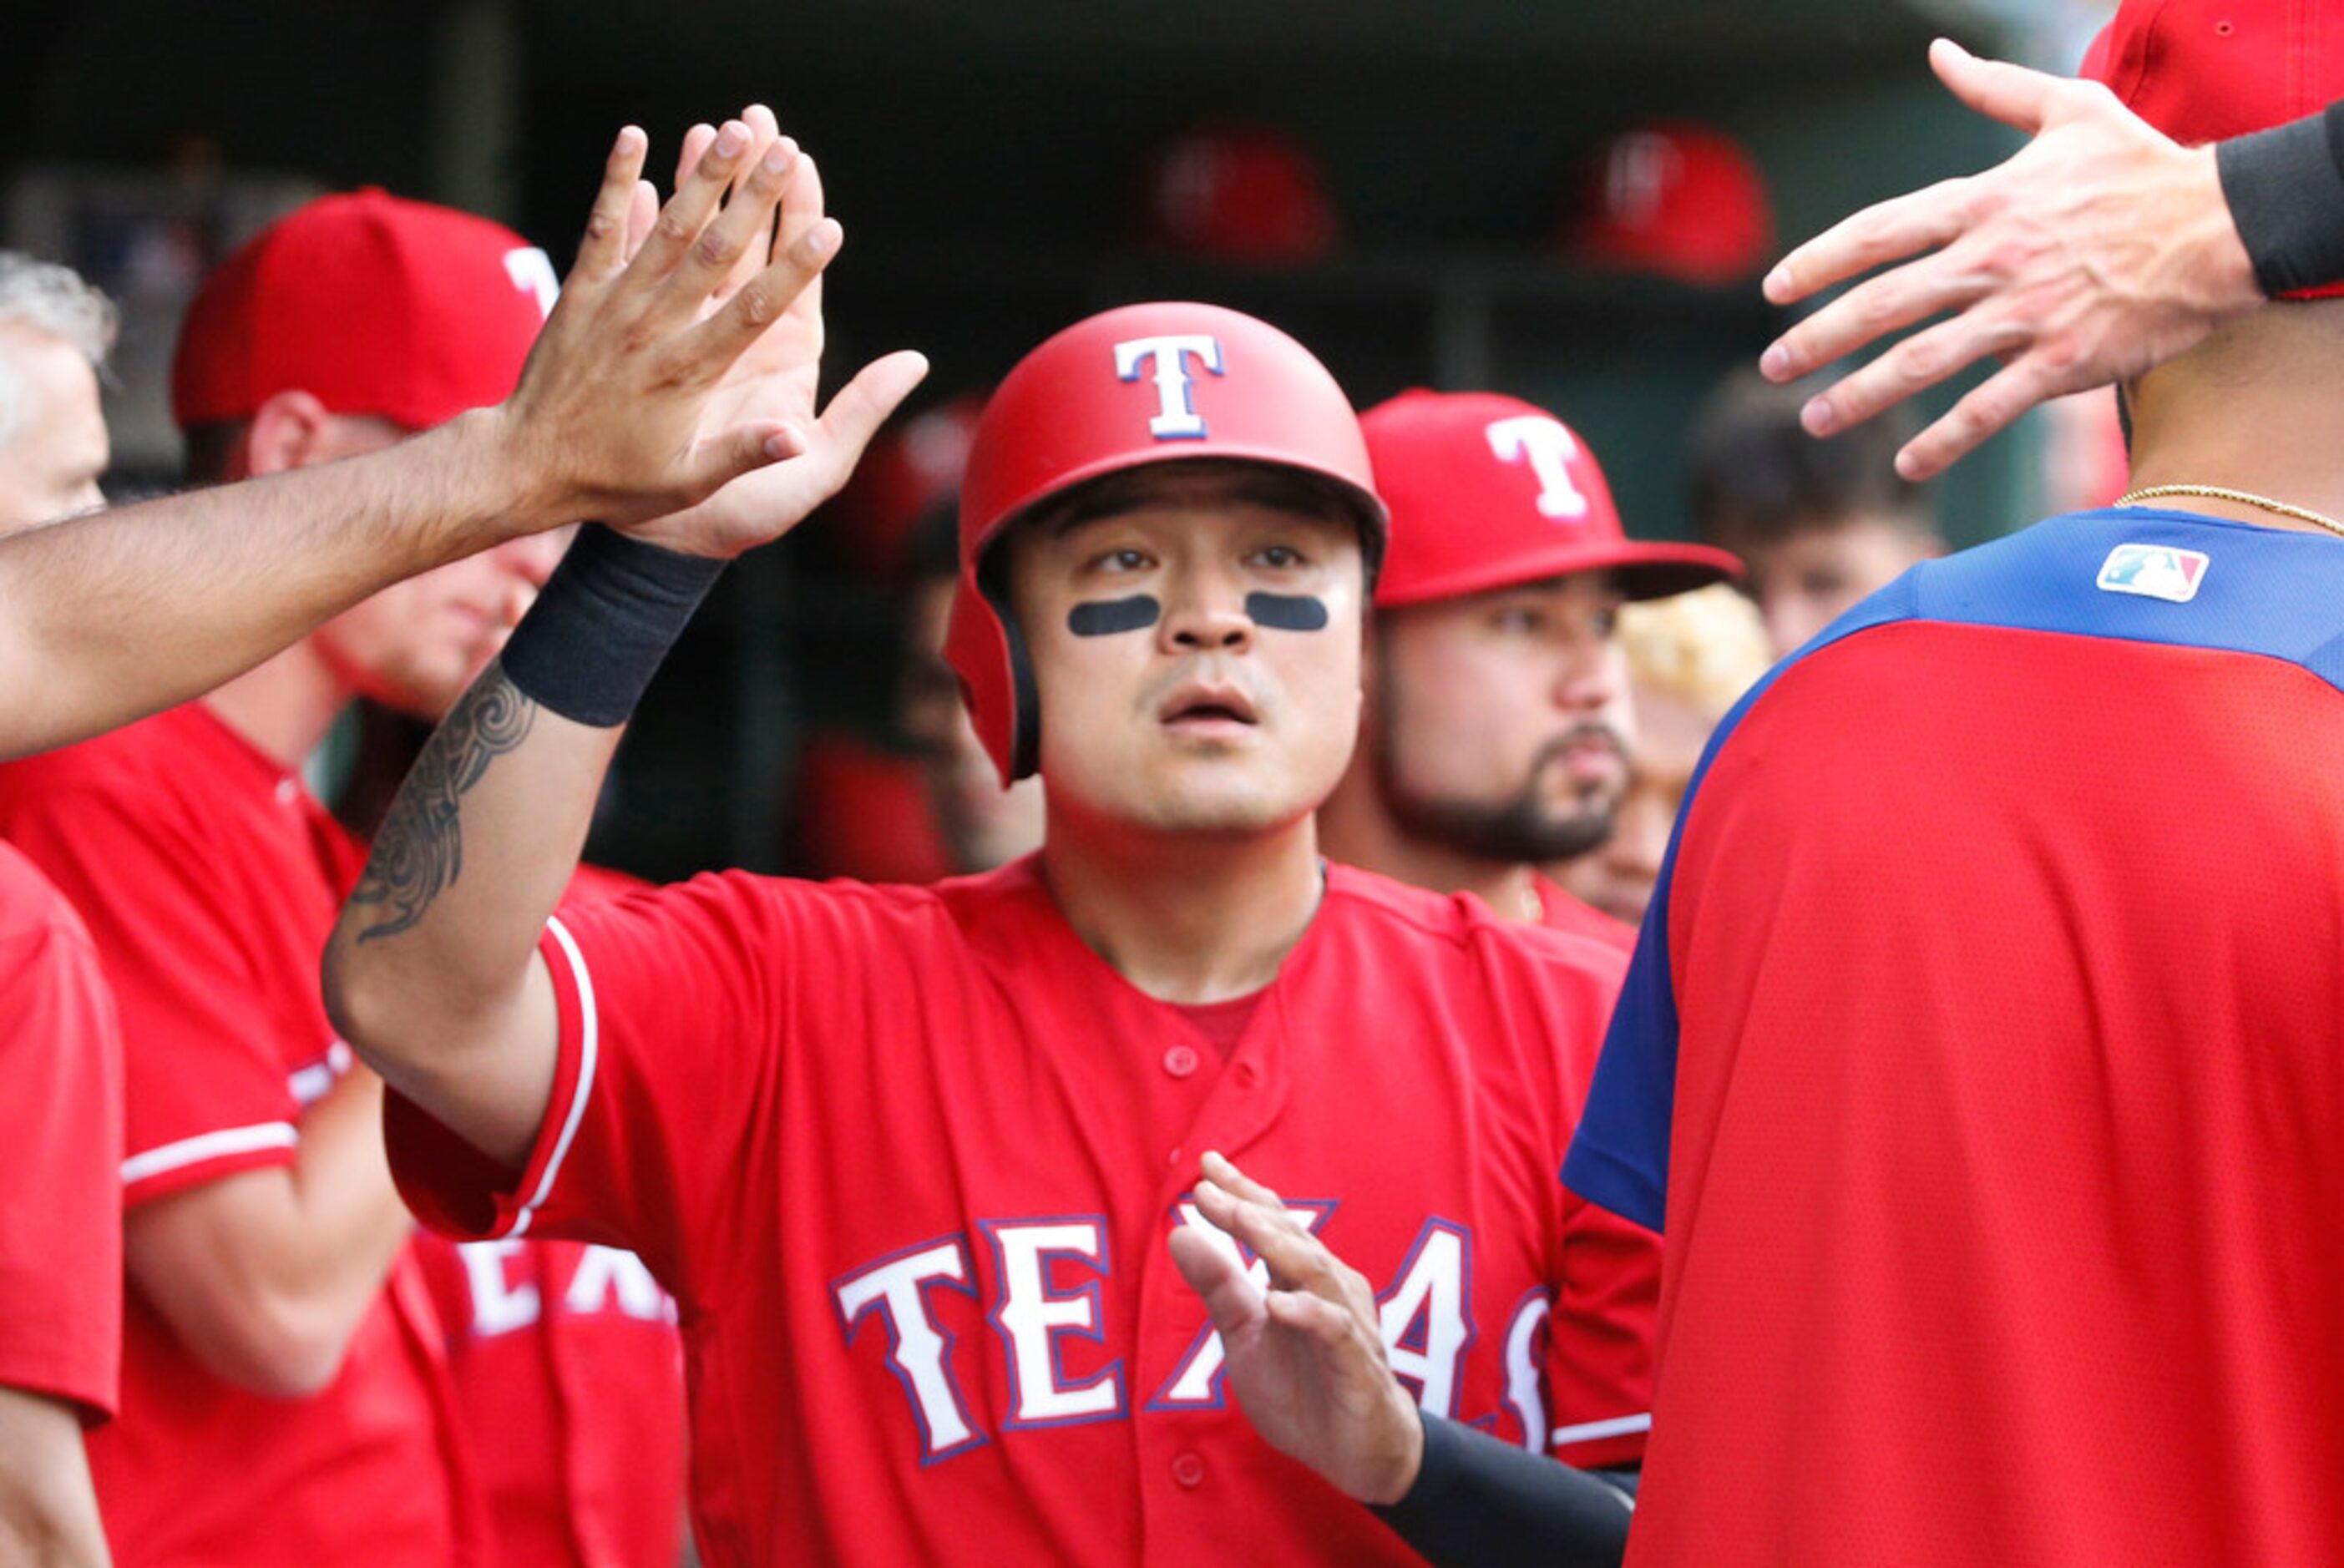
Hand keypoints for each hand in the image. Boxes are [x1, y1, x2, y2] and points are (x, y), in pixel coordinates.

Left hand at [494, 110, 871, 526]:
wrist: (526, 466)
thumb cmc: (616, 481)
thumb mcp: (687, 484)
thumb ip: (745, 454)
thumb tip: (797, 439)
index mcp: (690, 372)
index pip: (755, 310)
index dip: (795, 267)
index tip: (830, 229)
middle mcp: (654, 328)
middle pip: (716, 252)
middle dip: (754, 197)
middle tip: (785, 148)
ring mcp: (615, 303)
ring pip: (666, 227)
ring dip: (701, 175)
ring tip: (732, 126)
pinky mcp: (580, 290)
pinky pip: (601, 226)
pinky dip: (616, 180)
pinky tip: (635, 136)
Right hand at [618, 118, 927, 558]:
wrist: (665, 546)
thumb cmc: (743, 518)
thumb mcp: (813, 468)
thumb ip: (860, 415)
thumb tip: (913, 363)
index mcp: (785, 354)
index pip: (798, 270)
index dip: (801, 215)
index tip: (801, 163)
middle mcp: (742, 332)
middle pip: (750, 239)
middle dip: (752, 179)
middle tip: (753, 121)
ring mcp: (692, 332)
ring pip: (697, 244)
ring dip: (696, 189)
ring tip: (696, 131)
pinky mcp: (648, 343)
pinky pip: (643, 275)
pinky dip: (637, 229)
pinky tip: (635, 185)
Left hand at [1166, 1151, 1424, 1505]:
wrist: (1357, 1454)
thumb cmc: (1304, 1389)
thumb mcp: (1245, 1338)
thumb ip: (1218, 1287)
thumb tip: (1178, 1232)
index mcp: (1301, 1278)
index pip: (1273, 1224)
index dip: (1243, 1192)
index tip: (1206, 1164)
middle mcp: (1329, 1289)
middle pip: (1292, 1238)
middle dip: (1250, 1209)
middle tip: (1210, 1188)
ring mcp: (1348, 1323)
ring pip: (1315, 1272)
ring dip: (1277, 1244)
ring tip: (1239, 1221)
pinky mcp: (1358, 1364)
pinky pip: (1335, 1330)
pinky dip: (1307, 1313)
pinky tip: (1277, 1302)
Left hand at [1761, 38, 2260, 480]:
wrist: (2225, 226)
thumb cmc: (2143, 167)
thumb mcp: (2071, 108)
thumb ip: (1995, 89)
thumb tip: (1939, 54)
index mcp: (1986, 201)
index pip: (1879, 232)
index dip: (1819, 261)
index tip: (1774, 289)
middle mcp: (1994, 260)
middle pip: (1884, 302)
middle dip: (1819, 337)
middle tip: (1775, 366)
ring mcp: (2026, 314)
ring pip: (1923, 361)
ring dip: (1862, 396)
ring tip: (1816, 419)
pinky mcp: (2061, 362)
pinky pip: (1988, 409)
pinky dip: (1944, 439)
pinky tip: (1905, 462)